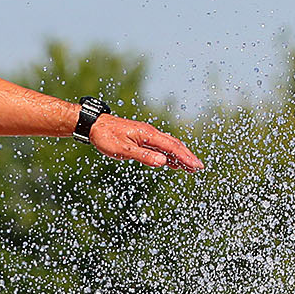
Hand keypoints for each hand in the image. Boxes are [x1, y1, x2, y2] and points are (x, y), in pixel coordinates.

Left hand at [90, 114, 204, 171]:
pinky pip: (160, 146)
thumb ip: (143, 156)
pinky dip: (169, 155)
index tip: (196, 166)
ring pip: (169, 145)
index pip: (172, 147)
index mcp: (148, 135)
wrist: (95, 125)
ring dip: (180, 156)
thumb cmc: (106, 137)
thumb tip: (163, 162)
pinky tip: (172, 163)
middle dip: (187, 157)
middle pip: (174, 145)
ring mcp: (147, 135)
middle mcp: (151, 133)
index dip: (185, 158)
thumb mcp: (123, 150)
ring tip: (190, 167)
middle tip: (199, 168)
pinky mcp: (142, 138)